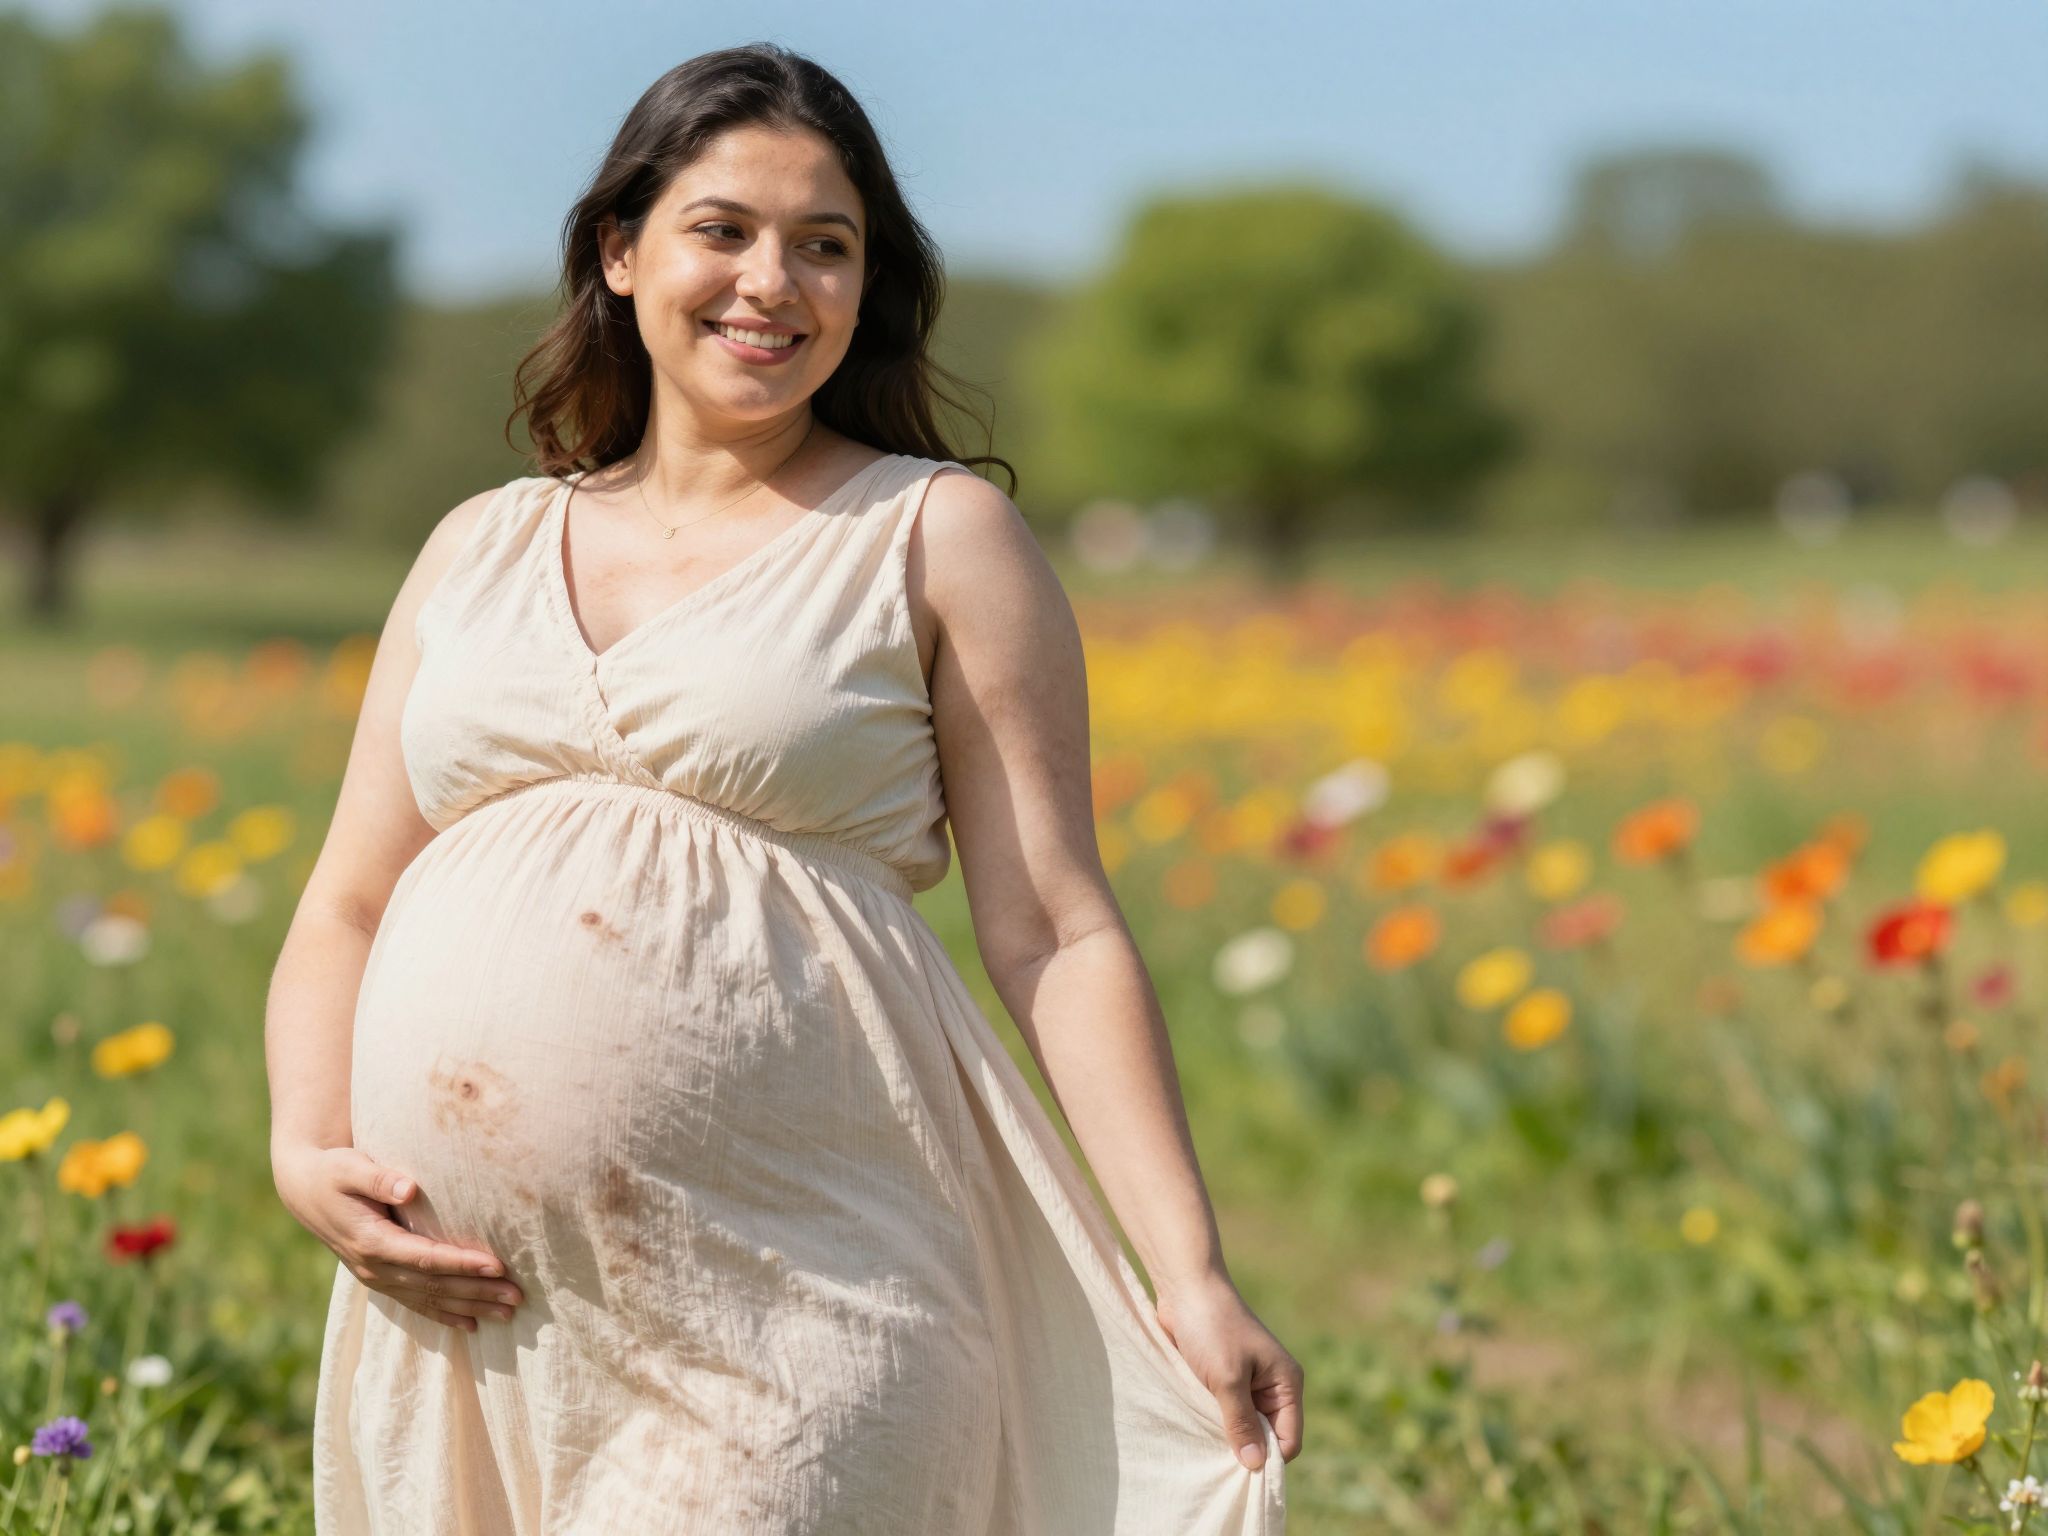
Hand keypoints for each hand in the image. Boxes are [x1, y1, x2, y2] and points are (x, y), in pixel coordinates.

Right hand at [272, 1142, 523, 1333]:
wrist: (304, 1190)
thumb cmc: (333, 1172)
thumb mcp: (350, 1167)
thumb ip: (379, 1177)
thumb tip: (410, 1189)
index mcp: (371, 1241)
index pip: (425, 1258)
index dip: (461, 1263)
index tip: (496, 1266)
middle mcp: (374, 1267)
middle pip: (434, 1286)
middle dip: (477, 1292)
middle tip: (516, 1296)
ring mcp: (376, 1277)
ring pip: (428, 1300)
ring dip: (469, 1307)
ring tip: (508, 1312)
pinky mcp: (379, 1278)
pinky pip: (415, 1303)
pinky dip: (443, 1315)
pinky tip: (471, 1325)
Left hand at [1154, 1273, 1303, 1471]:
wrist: (1184, 1287)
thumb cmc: (1211, 1328)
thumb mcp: (1227, 1379)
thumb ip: (1241, 1422)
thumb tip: (1255, 1466)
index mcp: (1286, 1383)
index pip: (1288, 1440)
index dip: (1267, 1458)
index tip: (1237, 1469)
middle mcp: (1272, 1385)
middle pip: (1267, 1436)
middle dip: (1245, 1448)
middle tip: (1215, 1459)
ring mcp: (1248, 1382)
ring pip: (1244, 1426)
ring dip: (1225, 1435)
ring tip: (1203, 1442)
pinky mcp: (1224, 1379)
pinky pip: (1225, 1412)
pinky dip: (1213, 1421)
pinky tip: (1196, 1426)